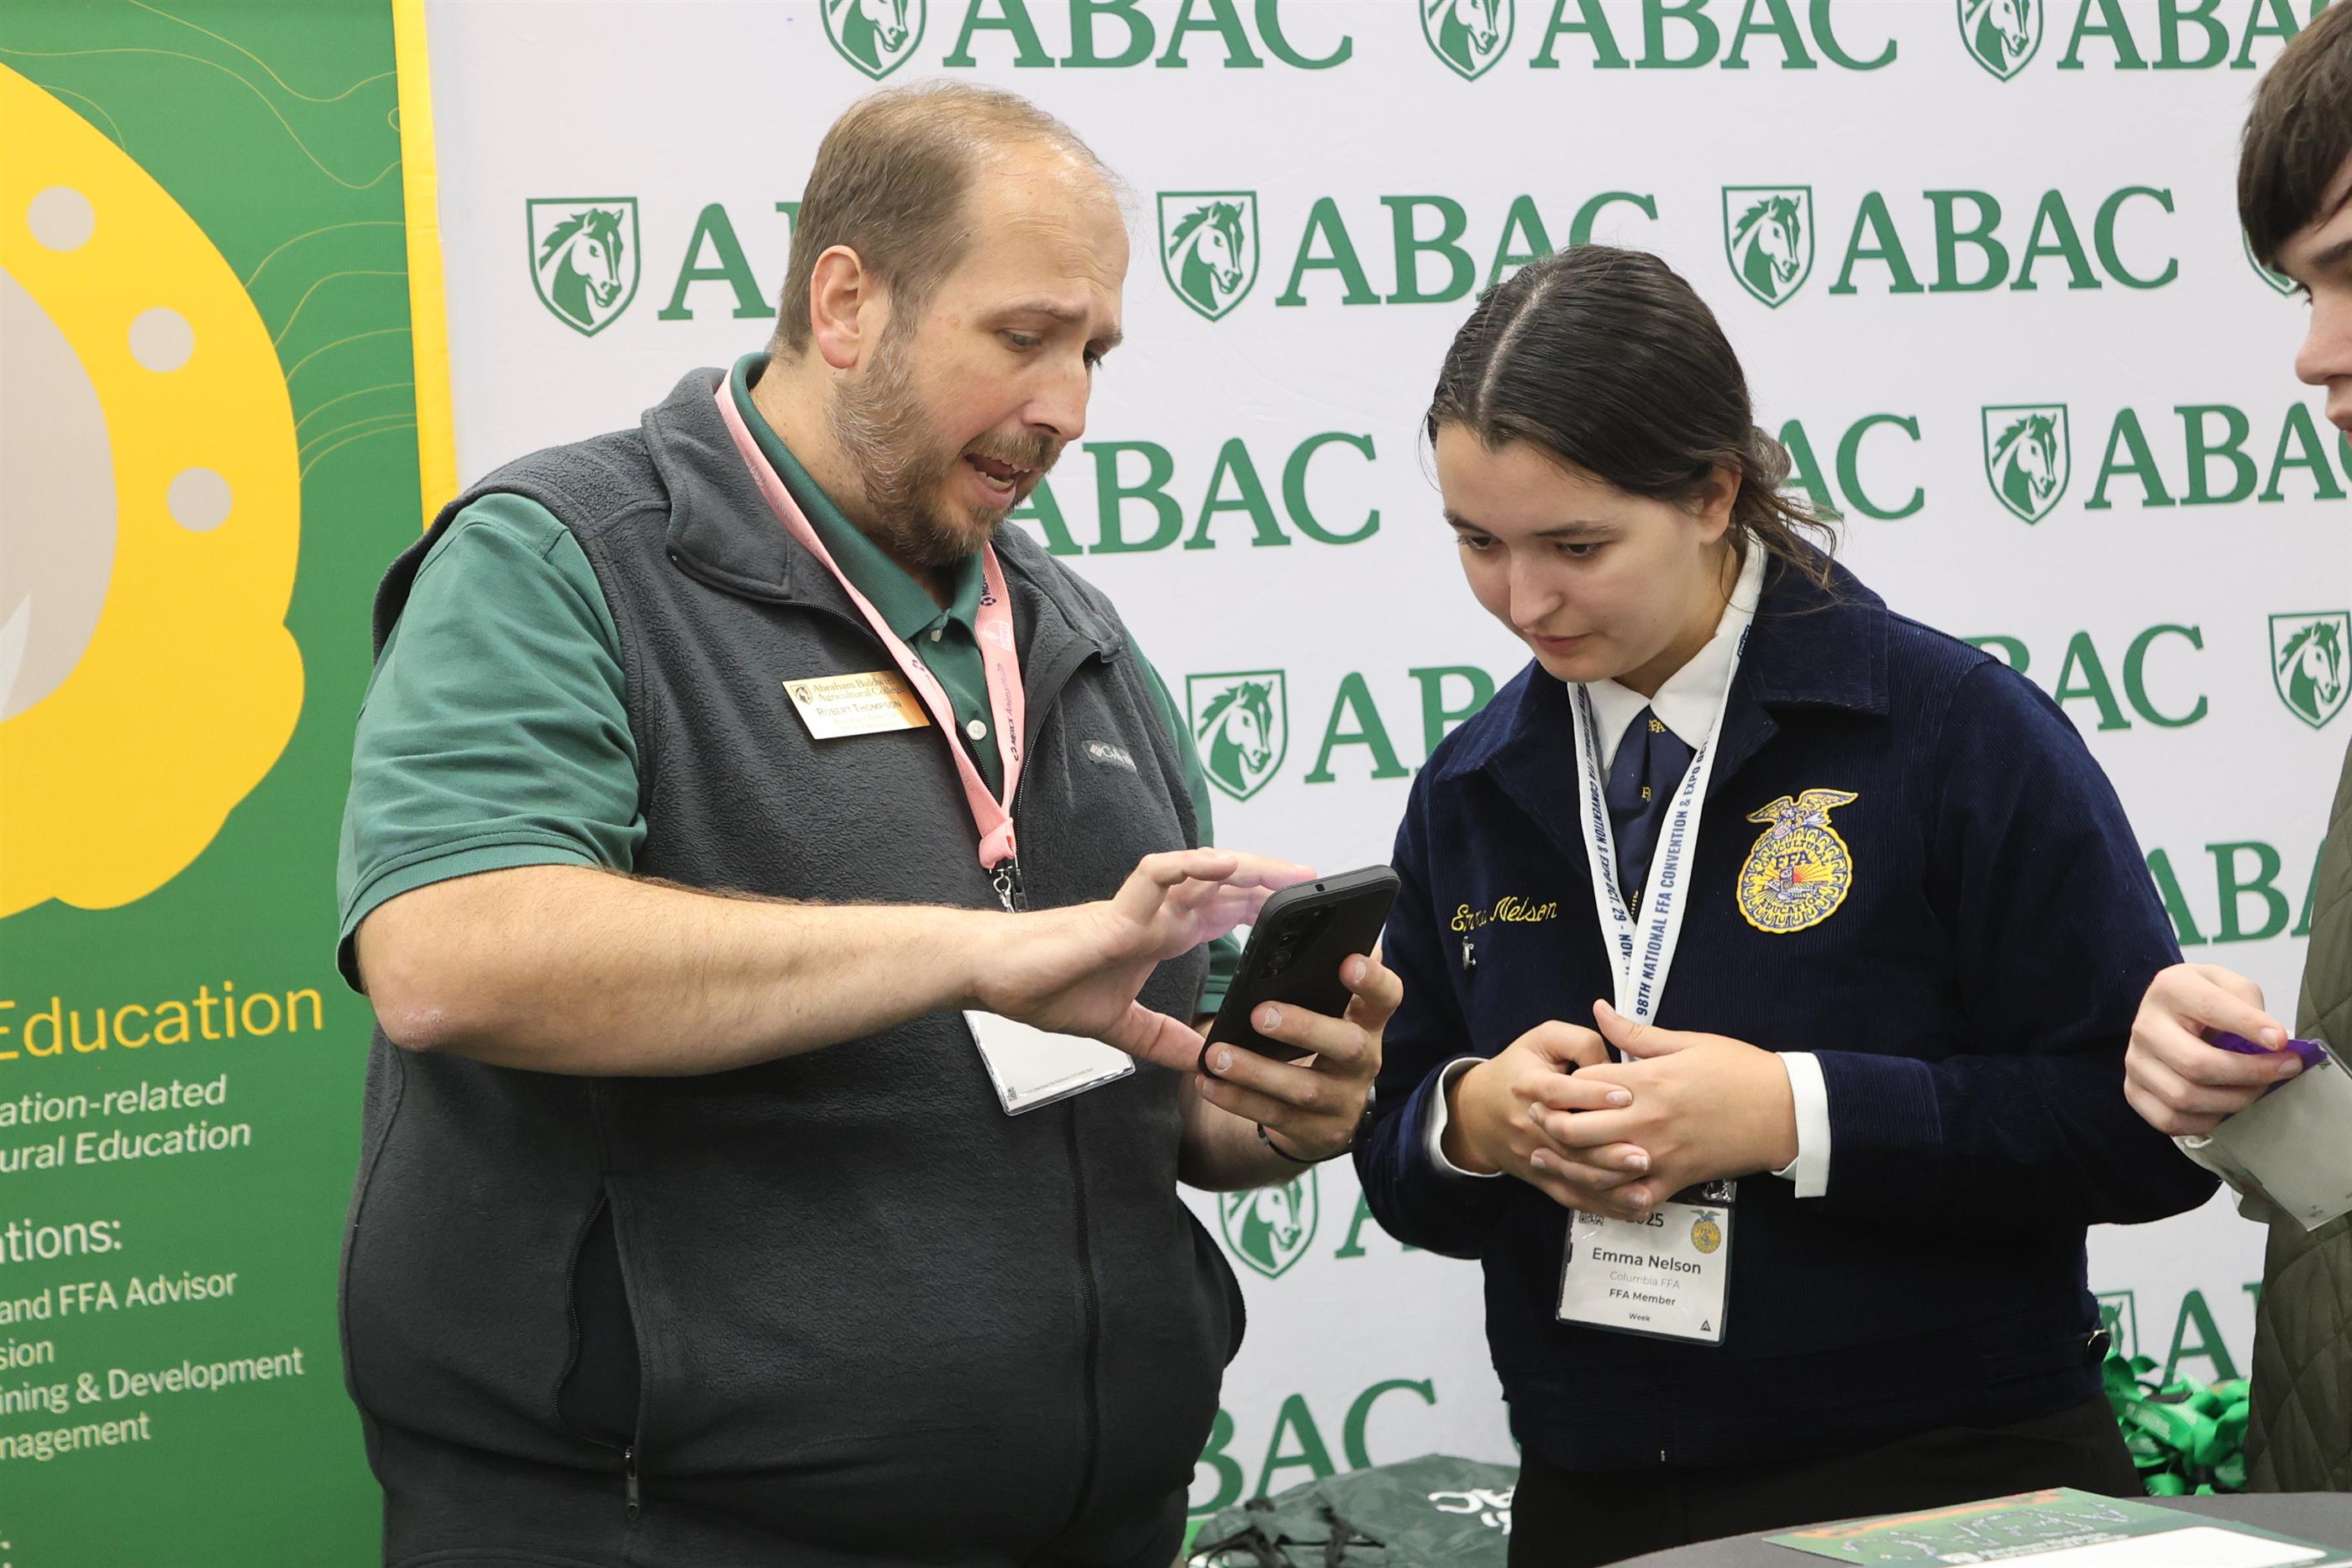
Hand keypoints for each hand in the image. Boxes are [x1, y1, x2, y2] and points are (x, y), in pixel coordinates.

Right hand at [973, 849, 1311, 1065]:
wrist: (995, 977)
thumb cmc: (1043, 988)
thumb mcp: (1119, 1027)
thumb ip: (1159, 1039)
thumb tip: (1199, 1062)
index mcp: (1158, 935)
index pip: (1222, 913)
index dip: (1260, 909)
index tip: (1300, 918)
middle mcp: (1155, 914)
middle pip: (1225, 887)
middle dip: (1271, 885)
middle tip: (1317, 890)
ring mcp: (1138, 908)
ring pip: (1202, 873)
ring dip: (1249, 869)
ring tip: (1290, 875)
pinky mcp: (1115, 911)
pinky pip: (1158, 875)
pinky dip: (1191, 866)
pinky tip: (1225, 866)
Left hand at [1196, 951, 1401, 1160]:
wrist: (1320, 1115)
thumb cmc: (1318, 1041)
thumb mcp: (1329, 1010)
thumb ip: (1320, 976)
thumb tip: (1307, 923)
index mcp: (1368, 1020)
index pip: (1387, 996)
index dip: (1373, 981)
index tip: (1348, 961)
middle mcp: (1365, 1060)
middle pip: (1349, 1045)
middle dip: (1305, 1028)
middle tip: (1261, 1013)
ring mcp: (1343, 1100)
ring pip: (1304, 1088)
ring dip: (1256, 1070)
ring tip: (1217, 1054)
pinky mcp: (1317, 1133)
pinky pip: (1274, 1117)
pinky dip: (1237, 1100)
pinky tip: (1208, 1082)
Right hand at [1447, 1020, 1653, 1217]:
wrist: (1477, 1112)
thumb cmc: (1520, 1068)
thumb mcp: (1544, 1039)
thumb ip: (1580, 1043)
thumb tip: (1613, 1065)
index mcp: (1527, 1084)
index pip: (1557, 1092)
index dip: (1591, 1094)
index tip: (1627, 1096)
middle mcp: (1528, 1124)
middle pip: (1568, 1143)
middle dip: (1608, 1150)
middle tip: (1644, 1153)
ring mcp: (1534, 1155)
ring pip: (1573, 1174)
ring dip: (1610, 1182)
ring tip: (1643, 1179)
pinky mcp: (1541, 1178)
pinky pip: (1572, 1196)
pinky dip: (1603, 1205)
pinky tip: (1632, 1205)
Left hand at [1556, 1001, 1798, 1215]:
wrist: (1785, 1111)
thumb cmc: (1738, 1069)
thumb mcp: (1687, 1041)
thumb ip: (1635, 1031)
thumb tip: (1598, 1008)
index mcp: (1647, 1080)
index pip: (1583, 1085)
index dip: (1560, 1085)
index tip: (1548, 1084)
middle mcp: (1647, 1120)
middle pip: (1577, 1130)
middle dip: (1550, 1125)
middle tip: (1537, 1119)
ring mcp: (1660, 1154)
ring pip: (1596, 1170)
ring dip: (1566, 1164)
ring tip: (1546, 1155)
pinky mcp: (1676, 1179)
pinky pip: (1633, 1198)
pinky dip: (1609, 1197)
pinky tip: (1591, 1190)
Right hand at [2123, 963, 2297, 1136]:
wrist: (2171, 1016)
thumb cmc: (2207, 1001)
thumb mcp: (2230, 985)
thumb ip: (2251, 1005)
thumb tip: (2273, 1044)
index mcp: (2170, 988)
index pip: (2210, 1008)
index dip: (2249, 1026)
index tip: (2282, 1042)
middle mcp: (2144, 1025)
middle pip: (2197, 1064)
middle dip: (2250, 1073)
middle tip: (2284, 1070)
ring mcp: (2134, 1061)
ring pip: (2184, 1097)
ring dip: (2233, 1100)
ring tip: (2257, 1089)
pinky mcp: (2134, 1091)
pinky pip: (2170, 1120)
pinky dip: (2207, 1121)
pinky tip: (2226, 1106)